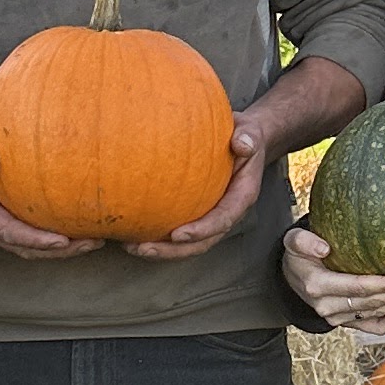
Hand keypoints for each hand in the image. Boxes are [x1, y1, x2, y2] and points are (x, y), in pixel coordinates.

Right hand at [0, 117, 94, 259]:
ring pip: (29, 248)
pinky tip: (77, 228)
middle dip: (58, 251)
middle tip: (91, 243)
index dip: (36, 240)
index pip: (9, 232)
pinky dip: (53, 238)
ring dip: (60, 249)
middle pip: (24, 248)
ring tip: (92, 241)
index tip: (63, 240)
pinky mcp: (3, 220)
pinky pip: (30, 236)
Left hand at [129, 110, 272, 258]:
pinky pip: (180, 231)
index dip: (201, 230)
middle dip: (173, 250)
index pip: (222, 219)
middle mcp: (228, 212)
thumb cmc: (246, 136)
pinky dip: (159, 236)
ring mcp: (212, 216)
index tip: (177, 235)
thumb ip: (248, 138)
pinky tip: (135, 233)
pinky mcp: (199, 213)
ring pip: (189, 244)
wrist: (246, 141)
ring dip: (162, 250)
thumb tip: (242, 144)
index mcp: (241, 197)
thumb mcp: (250, 133)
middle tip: (145, 249)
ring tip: (133, 247)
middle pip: (202, 242)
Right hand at [281, 220, 384, 329]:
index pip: (358, 287)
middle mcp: (327, 306)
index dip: (384, 285)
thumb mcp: (294, 241)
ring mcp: (335, 317)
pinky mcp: (342, 323)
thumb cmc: (299, 255)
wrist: (291, 277)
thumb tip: (324, 248)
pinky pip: (369, 327)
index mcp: (318, 286)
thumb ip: (304, 242)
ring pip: (374, 314)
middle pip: (371, 302)